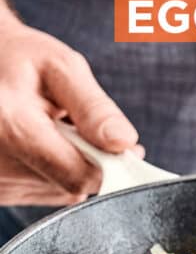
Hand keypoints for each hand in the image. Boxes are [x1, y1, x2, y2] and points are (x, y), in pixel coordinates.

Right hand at [0, 15, 139, 204]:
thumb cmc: (19, 61)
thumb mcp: (61, 67)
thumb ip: (94, 108)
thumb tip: (124, 143)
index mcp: (11, 128)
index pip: (80, 175)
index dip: (111, 165)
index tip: (125, 148)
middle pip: (71, 185)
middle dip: (90, 160)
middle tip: (82, 126)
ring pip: (60, 192)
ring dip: (70, 165)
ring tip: (55, 131)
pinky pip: (43, 192)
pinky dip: (51, 171)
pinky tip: (40, 145)